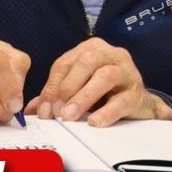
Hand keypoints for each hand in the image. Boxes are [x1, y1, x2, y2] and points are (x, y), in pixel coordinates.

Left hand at [25, 37, 171, 126]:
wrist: (139, 103)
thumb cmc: (105, 92)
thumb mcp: (78, 88)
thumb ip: (56, 95)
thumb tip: (32, 110)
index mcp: (91, 49)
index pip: (65, 63)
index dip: (51, 87)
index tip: (43, 110)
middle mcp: (111, 54)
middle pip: (86, 62)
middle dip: (67, 88)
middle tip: (56, 112)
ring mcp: (127, 72)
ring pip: (106, 75)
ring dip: (84, 96)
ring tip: (70, 116)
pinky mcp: (138, 92)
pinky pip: (123, 100)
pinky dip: (107, 112)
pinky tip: (94, 122)